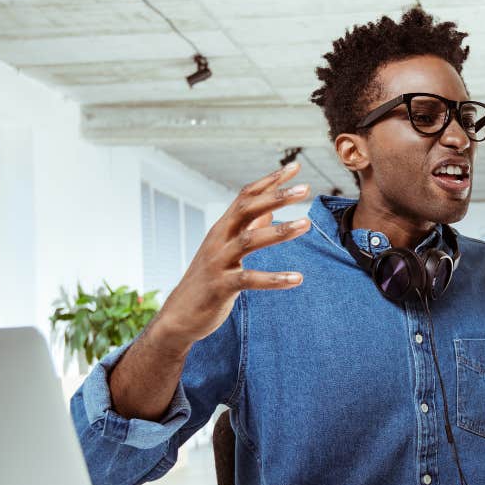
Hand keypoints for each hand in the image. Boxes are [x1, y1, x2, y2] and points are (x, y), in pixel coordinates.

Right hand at [151, 163, 312, 349]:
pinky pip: (249, 279)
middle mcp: (218, 239)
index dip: (270, 181)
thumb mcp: (226, 250)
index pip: (246, 196)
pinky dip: (274, 278)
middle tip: (306, 189)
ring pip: (249, 240)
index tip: (295, 167)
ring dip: (279, 231)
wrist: (178, 316)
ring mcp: (218, 262)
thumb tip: (269, 209)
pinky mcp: (221, 287)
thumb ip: (247, 228)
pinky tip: (297, 278)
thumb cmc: (208, 281)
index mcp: (222, 228)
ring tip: (306, 224)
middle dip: (276, 196)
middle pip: (246, 209)